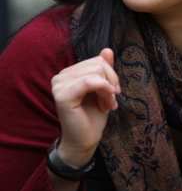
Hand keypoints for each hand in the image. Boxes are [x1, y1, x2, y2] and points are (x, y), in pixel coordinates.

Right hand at [51, 48, 119, 166]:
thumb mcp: (103, 88)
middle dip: (111, 82)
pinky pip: (90, 81)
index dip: (111, 76)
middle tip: (111, 100)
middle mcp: (61, 76)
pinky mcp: (62, 95)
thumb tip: (107, 50)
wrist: (85, 140)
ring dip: (109, 89)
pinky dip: (104, 90)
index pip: (98, 60)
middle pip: (99, 64)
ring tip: (107, 104)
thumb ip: (104, 69)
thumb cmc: (93, 116)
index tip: (112, 93)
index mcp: (69, 73)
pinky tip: (107, 103)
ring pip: (97, 71)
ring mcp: (59, 85)